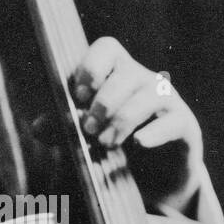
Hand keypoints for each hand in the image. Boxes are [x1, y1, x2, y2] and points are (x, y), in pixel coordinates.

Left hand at [70, 37, 203, 211]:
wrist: (157, 176)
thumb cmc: (117, 144)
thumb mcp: (86, 136)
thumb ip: (62, 130)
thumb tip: (38, 126)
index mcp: (117, 73)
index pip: (107, 48)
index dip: (90, 66)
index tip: (78, 95)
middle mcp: (144, 80)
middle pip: (125, 75)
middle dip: (103, 103)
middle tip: (88, 129)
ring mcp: (167, 100)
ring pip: (148, 96)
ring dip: (122, 120)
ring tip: (106, 143)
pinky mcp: (185, 126)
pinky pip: (172, 122)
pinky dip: (153, 133)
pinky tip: (138, 143)